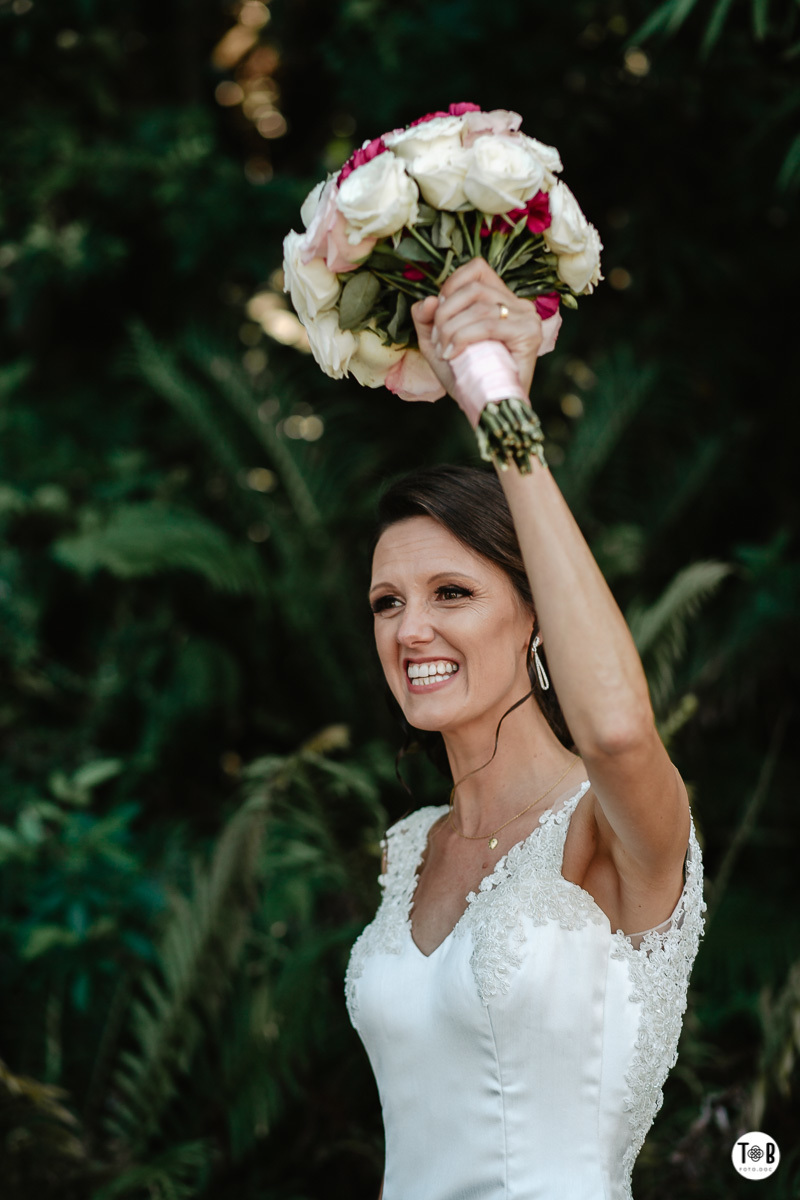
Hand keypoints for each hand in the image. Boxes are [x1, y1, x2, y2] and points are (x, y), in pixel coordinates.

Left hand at [410, 258, 544, 398]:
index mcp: (501, 300)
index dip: (451, 285)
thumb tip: (429, 300)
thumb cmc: (465, 377)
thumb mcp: (436, 345)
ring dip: (451, 328)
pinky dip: (463, 337)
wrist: (486, 408)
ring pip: (479, 306)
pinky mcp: (529, 334)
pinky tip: (453, 354)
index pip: (477, 270)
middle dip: (445, 313)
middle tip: (436, 341)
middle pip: (474, 287)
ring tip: (444, 351)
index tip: (437, 315)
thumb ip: (426, 320)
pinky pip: (488, 324)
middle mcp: (517, 304)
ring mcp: (526, 317)